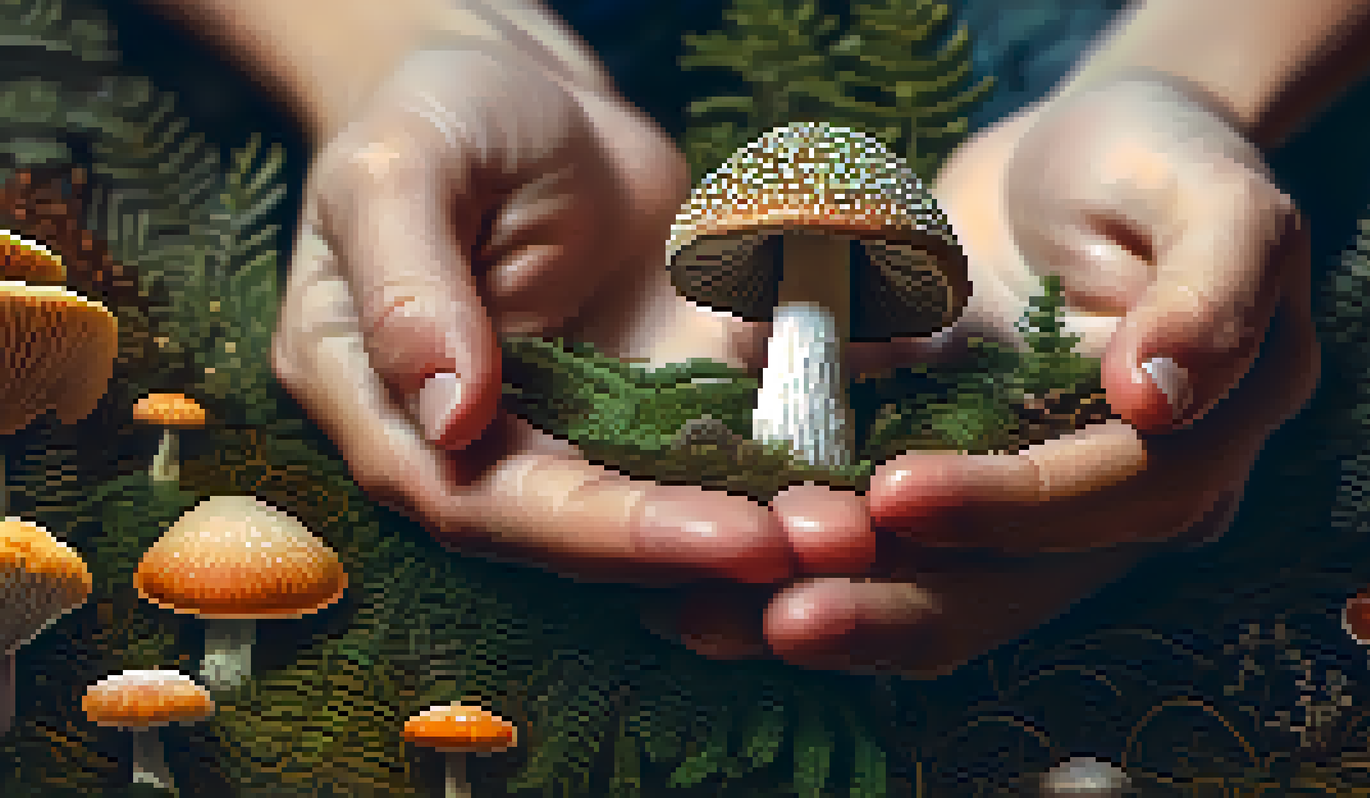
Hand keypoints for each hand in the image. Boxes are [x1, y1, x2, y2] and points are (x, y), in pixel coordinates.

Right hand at [271, 40, 800, 585]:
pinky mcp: (638, 402)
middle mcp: (471, 442)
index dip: (598, 532)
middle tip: (817, 547)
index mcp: (380, 405)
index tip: (715, 536)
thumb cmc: (437, 111)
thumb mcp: (401, 169)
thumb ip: (406, 286)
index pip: (477, 503)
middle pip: (578, 529)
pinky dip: (768, 461)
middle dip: (697, 547)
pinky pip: (700, 445)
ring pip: (649, 504)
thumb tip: (446, 416)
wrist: (525, 92)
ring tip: (851, 526)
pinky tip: (847, 467)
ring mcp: (561, 427)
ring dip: (747, 521)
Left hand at [662, 74, 1320, 675]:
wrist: (1076, 165)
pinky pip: (884, 558)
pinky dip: (805, 574)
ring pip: (940, 596)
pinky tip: (710, 599)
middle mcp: (1118, 507)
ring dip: (836, 616)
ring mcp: (1028, 517)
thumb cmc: (1155, 160)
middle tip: (784, 620)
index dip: (1009, 505)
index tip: (896, 495)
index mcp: (1201, 442)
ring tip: (717, 627)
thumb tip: (1157, 399)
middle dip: (896, 607)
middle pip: (1014, 585)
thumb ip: (1212, 285)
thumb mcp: (1211, 192)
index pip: (1113, 495)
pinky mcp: (953, 500)